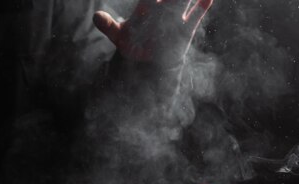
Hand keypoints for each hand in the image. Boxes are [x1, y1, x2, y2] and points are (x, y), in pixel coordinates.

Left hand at [93, 0, 212, 62]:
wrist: (148, 62)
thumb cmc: (133, 45)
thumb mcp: (119, 37)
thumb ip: (108, 26)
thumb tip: (95, 16)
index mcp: (146, 6)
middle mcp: (162, 7)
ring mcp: (175, 16)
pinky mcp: (185, 30)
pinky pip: (196, 15)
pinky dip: (202, 6)